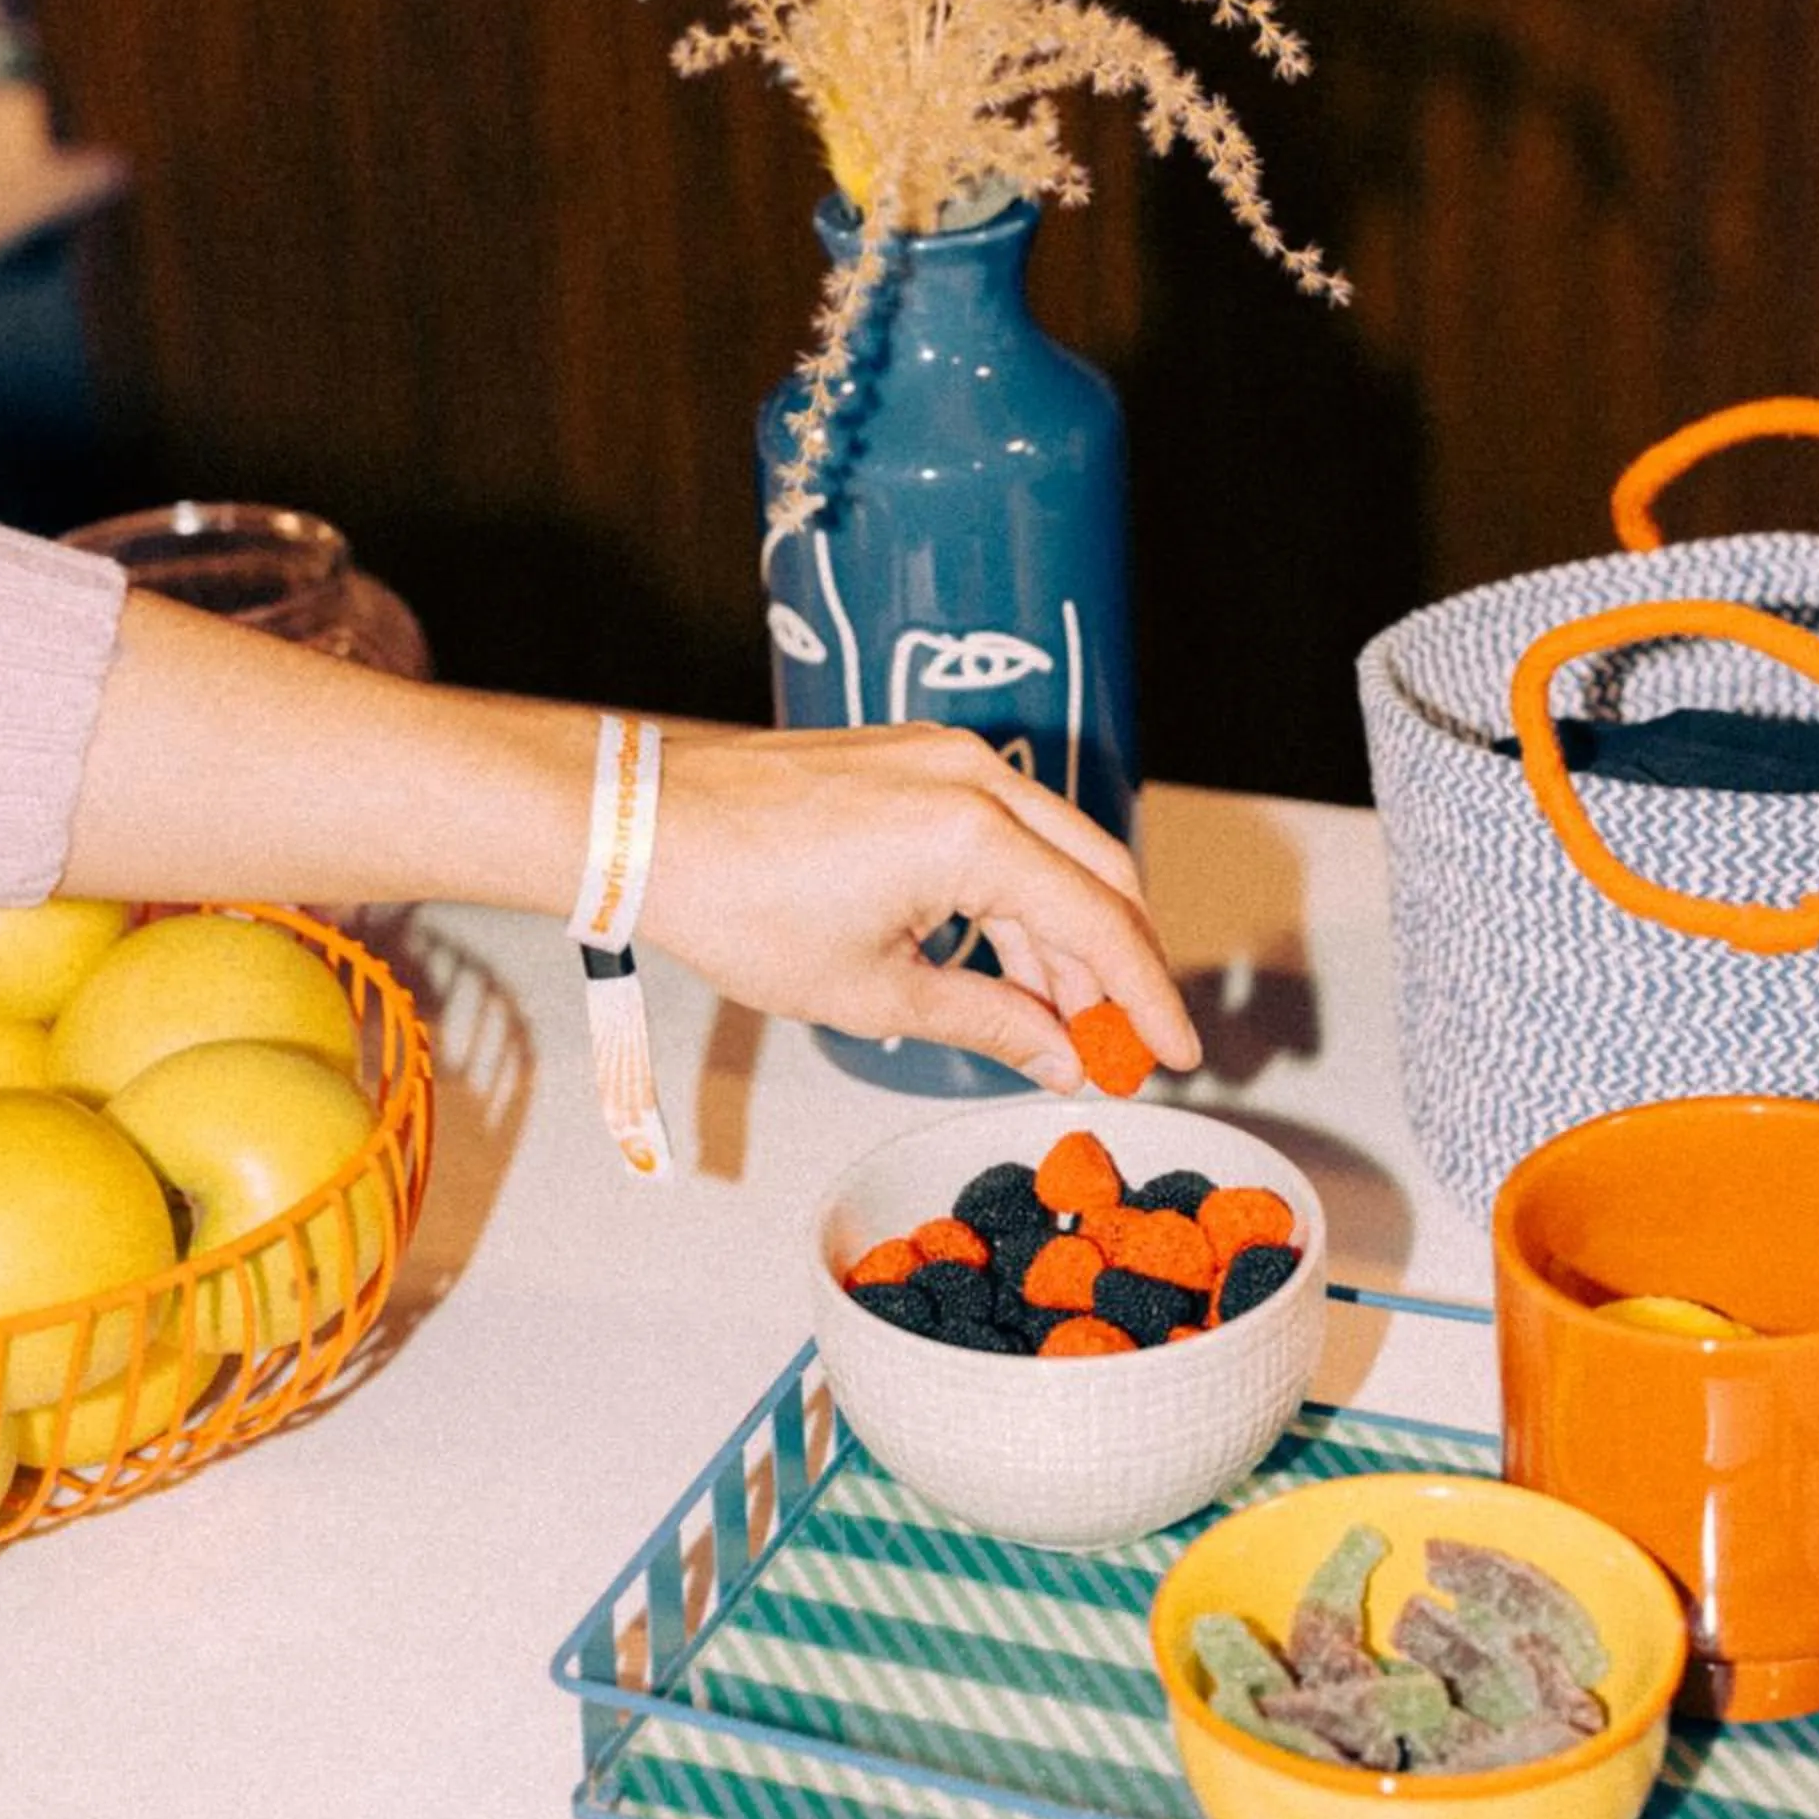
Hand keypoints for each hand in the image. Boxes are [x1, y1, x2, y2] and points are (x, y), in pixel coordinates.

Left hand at [640, 724, 1199, 1088]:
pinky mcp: (915, 759)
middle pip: (1097, 874)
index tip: (1173, 1055)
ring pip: (1050, 852)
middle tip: (1127, 1044)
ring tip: (1060, 1026)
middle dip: (1119, 967)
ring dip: (1064, 939)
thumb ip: (988, 1022)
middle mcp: (973, 777)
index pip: (1099, 921)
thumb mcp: (871, 990)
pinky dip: (1016, 899)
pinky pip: (1001, 830)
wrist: (645, 823)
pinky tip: (1009, 968)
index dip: (1144, 997)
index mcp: (971, 832)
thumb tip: (1062, 1061)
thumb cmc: (737, 901)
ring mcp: (945, 757)